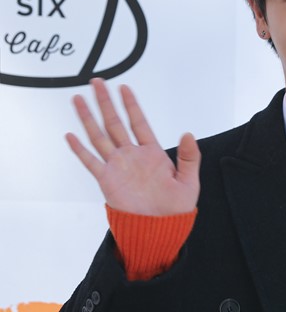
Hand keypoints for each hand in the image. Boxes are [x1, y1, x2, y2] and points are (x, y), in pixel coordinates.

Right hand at [66, 78, 200, 215]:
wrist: (159, 229)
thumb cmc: (176, 208)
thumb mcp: (189, 181)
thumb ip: (188, 157)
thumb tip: (188, 133)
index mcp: (152, 153)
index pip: (138, 122)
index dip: (131, 104)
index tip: (124, 87)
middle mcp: (132, 156)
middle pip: (115, 123)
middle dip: (106, 102)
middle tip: (97, 82)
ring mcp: (118, 166)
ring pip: (99, 136)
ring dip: (88, 118)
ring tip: (78, 99)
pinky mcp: (107, 181)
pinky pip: (91, 162)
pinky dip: (80, 149)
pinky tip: (71, 135)